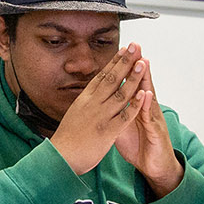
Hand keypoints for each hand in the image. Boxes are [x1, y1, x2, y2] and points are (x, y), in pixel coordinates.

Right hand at [48, 45, 143, 175]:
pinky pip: (124, 116)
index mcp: (85, 99)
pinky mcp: (107, 131)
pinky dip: (135, 104)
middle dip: (125, 61)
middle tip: (135, 46)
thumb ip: (86, 103)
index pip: (102, 75)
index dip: (114, 61)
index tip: (124, 49)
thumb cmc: (67, 139)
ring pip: (120, 93)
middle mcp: (92, 104)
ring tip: (142, 63)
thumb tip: (91, 93)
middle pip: (112, 78)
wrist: (60, 158)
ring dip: (132, 78)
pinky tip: (144, 94)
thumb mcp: (75, 114)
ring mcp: (100, 117)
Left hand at [113, 47, 182, 194]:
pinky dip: (147, 106)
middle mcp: (146, 109)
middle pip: (141, 84)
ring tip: (143, 62)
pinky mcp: (156, 132)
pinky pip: (150, 118)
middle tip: (135, 46)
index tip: (121, 50)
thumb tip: (105, 101)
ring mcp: (152, 119)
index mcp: (135, 107)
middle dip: (137, 65)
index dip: (126, 68)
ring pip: (148, 96)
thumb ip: (117, 112)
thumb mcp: (123, 127)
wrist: (155, 167)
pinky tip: (146, 94)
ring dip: (146, 80)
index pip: (130, 84)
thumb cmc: (140, 146)